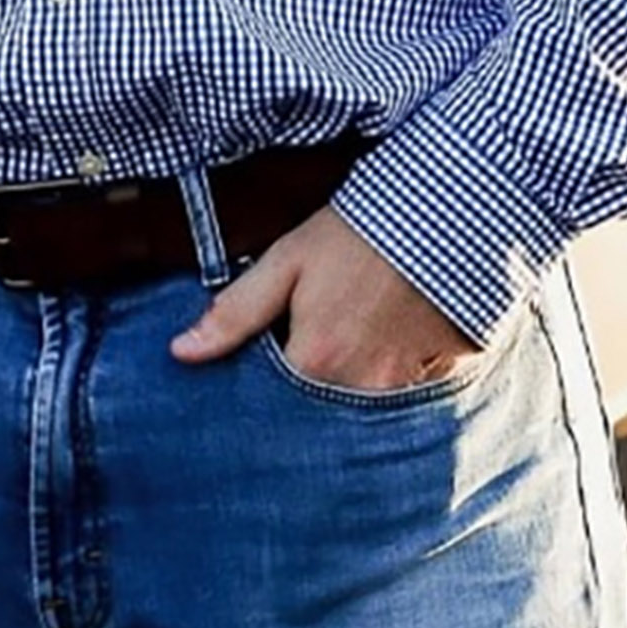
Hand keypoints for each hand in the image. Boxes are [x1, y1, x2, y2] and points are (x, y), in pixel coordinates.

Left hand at [170, 204, 479, 392]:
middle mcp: (362, 388)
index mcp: (316, 363)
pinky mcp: (445, 375)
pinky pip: (410, 395)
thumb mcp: (287, 261)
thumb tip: (181, 352)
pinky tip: (392, 346)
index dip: (266, 393)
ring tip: (353, 352)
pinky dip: (397, 381)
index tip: (270, 368)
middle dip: (311, 404)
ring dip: (353, 394)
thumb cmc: (356, 233)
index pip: (275, 408)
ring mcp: (407, 387)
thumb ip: (234, 312)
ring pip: (366, 411)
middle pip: (324, 417)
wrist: (443, 210)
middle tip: (315, 358)